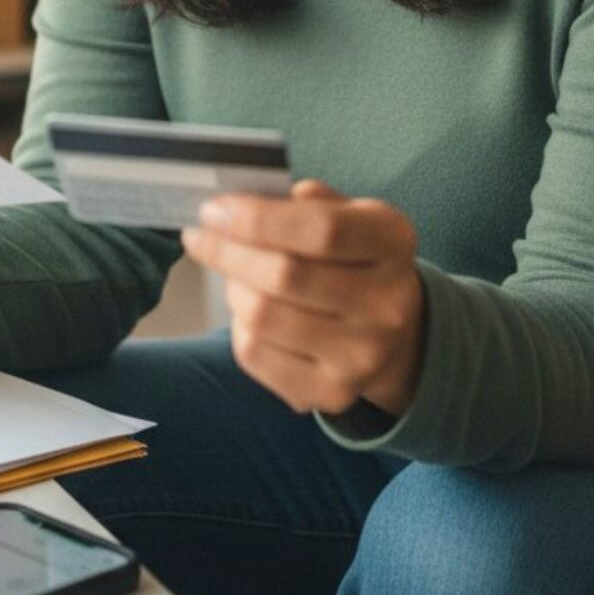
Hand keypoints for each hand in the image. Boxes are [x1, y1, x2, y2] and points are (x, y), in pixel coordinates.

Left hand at [180, 179, 424, 417]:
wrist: (391, 331)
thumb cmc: (351, 258)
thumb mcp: (347, 213)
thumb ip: (304, 202)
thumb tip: (243, 205)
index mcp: (392, 241)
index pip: (322, 228)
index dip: (257, 218)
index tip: (213, 209)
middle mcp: (388, 303)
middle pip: (285, 275)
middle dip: (227, 251)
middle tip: (200, 237)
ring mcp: (363, 355)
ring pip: (262, 316)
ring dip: (233, 288)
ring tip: (234, 274)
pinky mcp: (332, 392)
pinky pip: (255, 354)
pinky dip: (238, 326)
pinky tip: (250, 311)